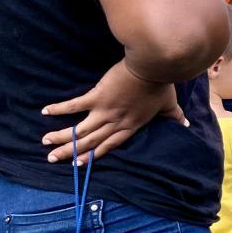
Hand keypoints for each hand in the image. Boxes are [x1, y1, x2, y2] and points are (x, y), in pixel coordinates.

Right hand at [42, 61, 185, 164]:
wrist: (153, 68)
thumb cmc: (161, 85)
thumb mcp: (169, 104)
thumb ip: (175, 117)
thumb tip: (186, 124)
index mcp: (131, 126)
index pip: (109, 145)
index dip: (93, 155)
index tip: (78, 164)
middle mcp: (115, 123)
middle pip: (90, 142)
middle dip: (70, 151)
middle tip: (52, 159)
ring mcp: (105, 111)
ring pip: (79, 129)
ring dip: (61, 136)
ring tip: (45, 142)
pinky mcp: (97, 96)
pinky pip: (75, 105)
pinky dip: (59, 109)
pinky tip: (45, 111)